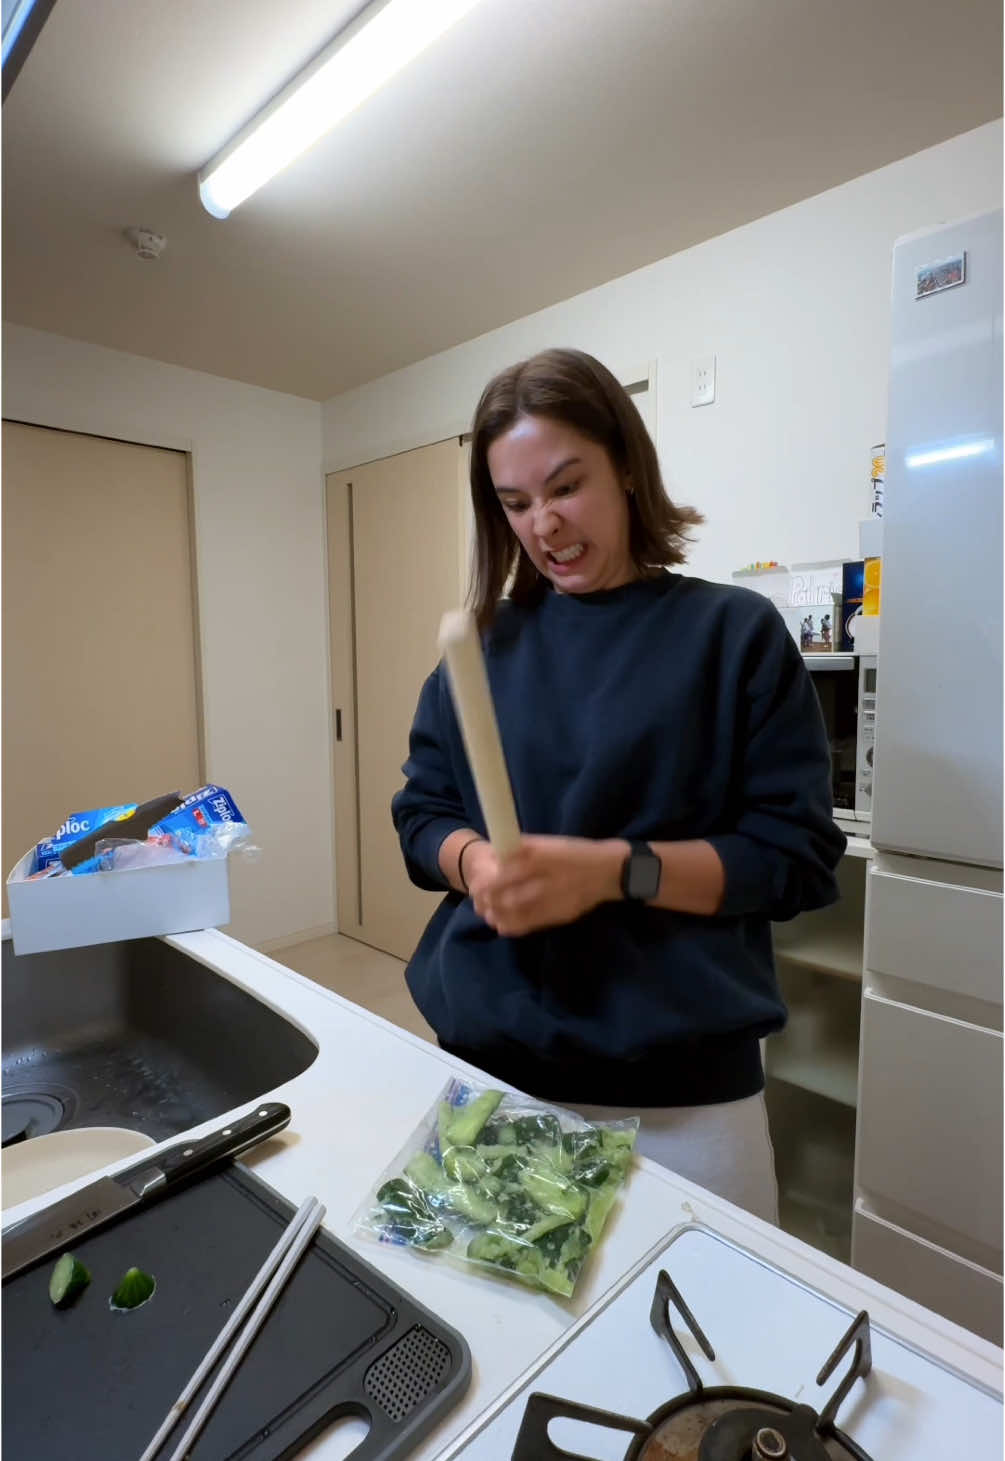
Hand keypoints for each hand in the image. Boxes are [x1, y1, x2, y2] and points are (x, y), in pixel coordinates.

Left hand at [465, 835, 627, 936]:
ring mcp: (551, 899)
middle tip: (478, 899)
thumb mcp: (549, 843)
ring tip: (486, 911)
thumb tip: (495, 855)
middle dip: (486, 899)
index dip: (486, 881)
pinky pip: (528, 924)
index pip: (504, 871)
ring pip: (514, 911)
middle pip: (505, 894)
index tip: (477, 883)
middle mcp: (544, 878)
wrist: (608, 871)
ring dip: (495, 913)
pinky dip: (510, 925)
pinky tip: (501, 923)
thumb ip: (523, 849)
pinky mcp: (558, 914)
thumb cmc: (576, 853)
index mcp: (540, 856)